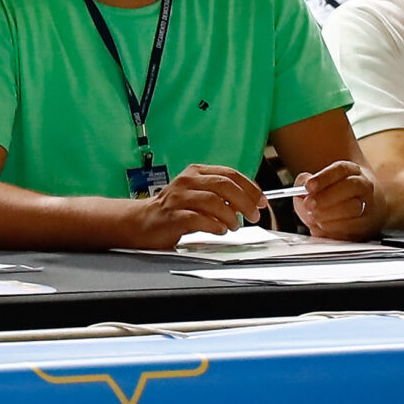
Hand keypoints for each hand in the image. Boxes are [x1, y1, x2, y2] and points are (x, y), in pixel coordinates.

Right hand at [116, 164, 267, 248]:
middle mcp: (186, 182)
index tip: (261, 202)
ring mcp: (177, 198)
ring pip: (213, 202)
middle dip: (245, 202)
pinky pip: (199, 219)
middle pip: (224, 186)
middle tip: (253, 216)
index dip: (250, 188)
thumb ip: (220, 194)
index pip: (230, 174)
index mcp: (195, 172)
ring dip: (230, 217)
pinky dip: (214, 226)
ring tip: (233, 226)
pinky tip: (218, 230)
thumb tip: (249, 201)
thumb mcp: (197, 194)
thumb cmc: (174, 209)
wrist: (141, 221)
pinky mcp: (172, 217)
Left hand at [295, 160, 383, 238]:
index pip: (341, 169)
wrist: (355, 207)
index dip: (324, 178)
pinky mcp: (367, 226)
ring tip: (313, 217)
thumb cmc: (330, 193)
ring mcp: (368, 206)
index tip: (308, 186)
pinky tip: (321, 227)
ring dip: (330, 215)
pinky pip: (354, 229)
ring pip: (354, 209)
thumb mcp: (316, 182)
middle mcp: (364, 187)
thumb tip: (303, 188)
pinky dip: (334, 230)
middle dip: (327, 197)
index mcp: (351, 171)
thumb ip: (304, 183)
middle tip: (308, 205)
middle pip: (351, 187)